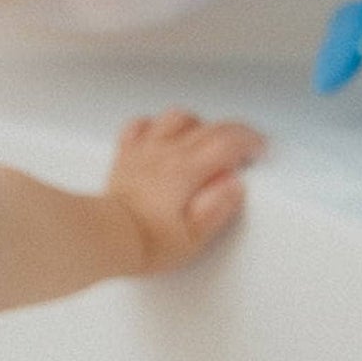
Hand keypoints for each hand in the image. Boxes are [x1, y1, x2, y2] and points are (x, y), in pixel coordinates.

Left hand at [107, 109, 265, 273]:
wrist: (102, 238)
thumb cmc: (144, 242)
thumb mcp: (193, 238)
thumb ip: (218, 208)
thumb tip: (234, 185)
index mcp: (186, 171)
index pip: (227, 141)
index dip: (250, 141)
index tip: (259, 149)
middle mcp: (166, 153)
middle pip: (208, 127)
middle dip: (234, 132)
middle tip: (243, 147)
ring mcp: (144, 151)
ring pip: (176, 118)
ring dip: (198, 124)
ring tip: (206, 140)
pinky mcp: (125, 155)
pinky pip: (140, 125)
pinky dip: (156, 125)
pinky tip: (162, 135)